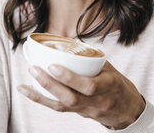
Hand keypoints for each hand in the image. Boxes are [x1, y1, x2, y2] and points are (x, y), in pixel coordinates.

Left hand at [17, 61, 145, 128]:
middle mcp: (98, 101)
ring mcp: (87, 110)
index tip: (53, 66)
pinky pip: (57, 108)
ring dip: (41, 93)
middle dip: (50, 84)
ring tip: (25, 81)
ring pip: (63, 105)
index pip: (89, 86)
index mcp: (109, 86)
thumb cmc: (116, 84)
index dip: (70, 78)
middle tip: (34, 69)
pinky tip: (25, 90)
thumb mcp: (110, 69)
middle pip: (72, 97)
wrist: (128, 110)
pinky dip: (39, 99)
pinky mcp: (78, 113)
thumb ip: (90, 57)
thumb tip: (67, 39)